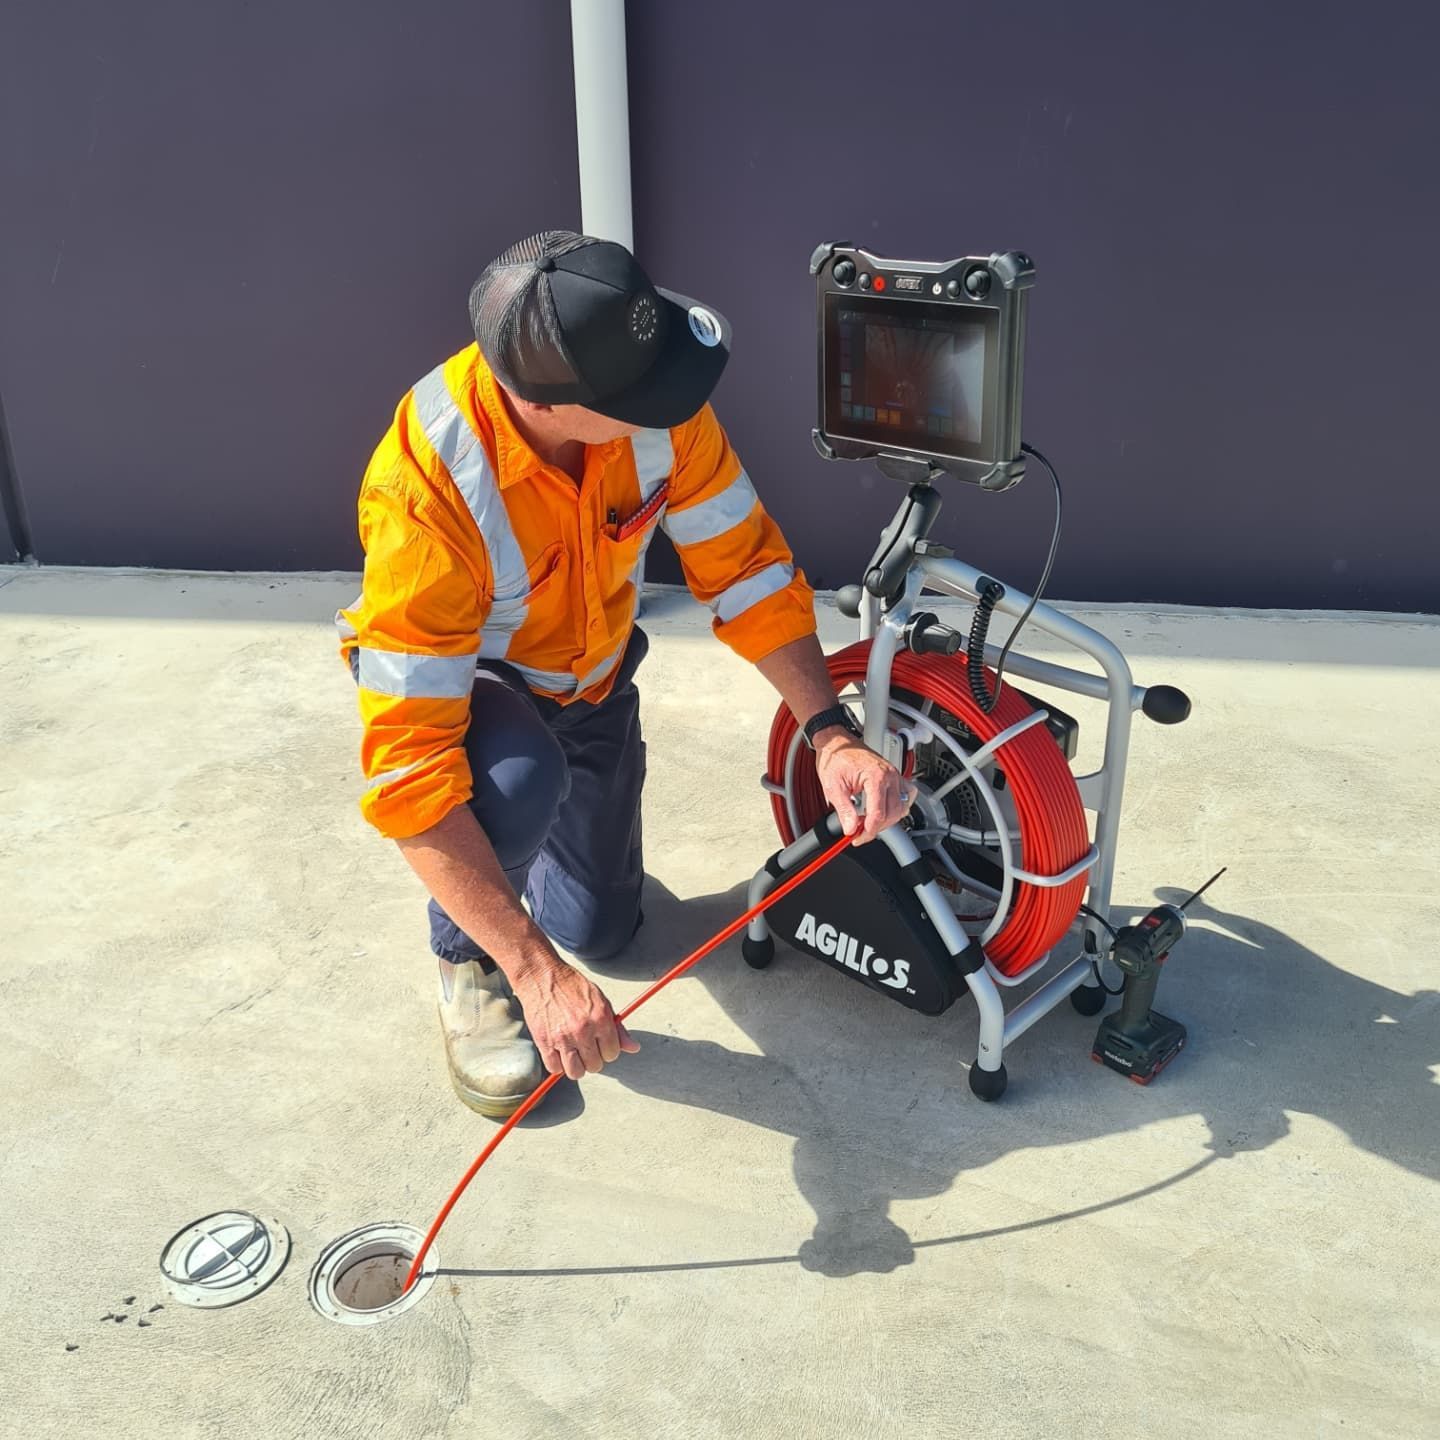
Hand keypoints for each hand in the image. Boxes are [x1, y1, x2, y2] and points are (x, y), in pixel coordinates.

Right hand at [510, 954, 640, 1080]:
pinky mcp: (544, 1042)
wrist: (543, 977)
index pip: (612, 1053)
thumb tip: (633, 1047)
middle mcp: (583, 1030)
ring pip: (576, 1072)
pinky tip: (559, 1052)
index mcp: (600, 1019)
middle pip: (595, 1065)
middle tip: (586, 1046)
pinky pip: (554, 1068)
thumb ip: (617, 1028)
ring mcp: (563, 1038)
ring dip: (576, 1066)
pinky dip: (557, 1064)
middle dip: (593, 1058)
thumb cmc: (572, 986)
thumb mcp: (601, 1001)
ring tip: (574, 1053)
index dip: (608, 1050)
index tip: (601, 1044)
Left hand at [813, 731, 912, 843]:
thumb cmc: (835, 758)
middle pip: (893, 813)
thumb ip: (844, 810)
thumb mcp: (833, 787)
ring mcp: (895, 775)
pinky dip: (898, 807)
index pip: (878, 814)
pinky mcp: (895, 776)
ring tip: (869, 821)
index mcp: (876, 776)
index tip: (858, 837)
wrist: (837, 743)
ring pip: (902, 807)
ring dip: (888, 819)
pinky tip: (883, 810)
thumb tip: (851, 828)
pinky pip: (906, 796)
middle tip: (860, 831)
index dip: (868, 831)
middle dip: (876, 827)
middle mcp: (890, 775)